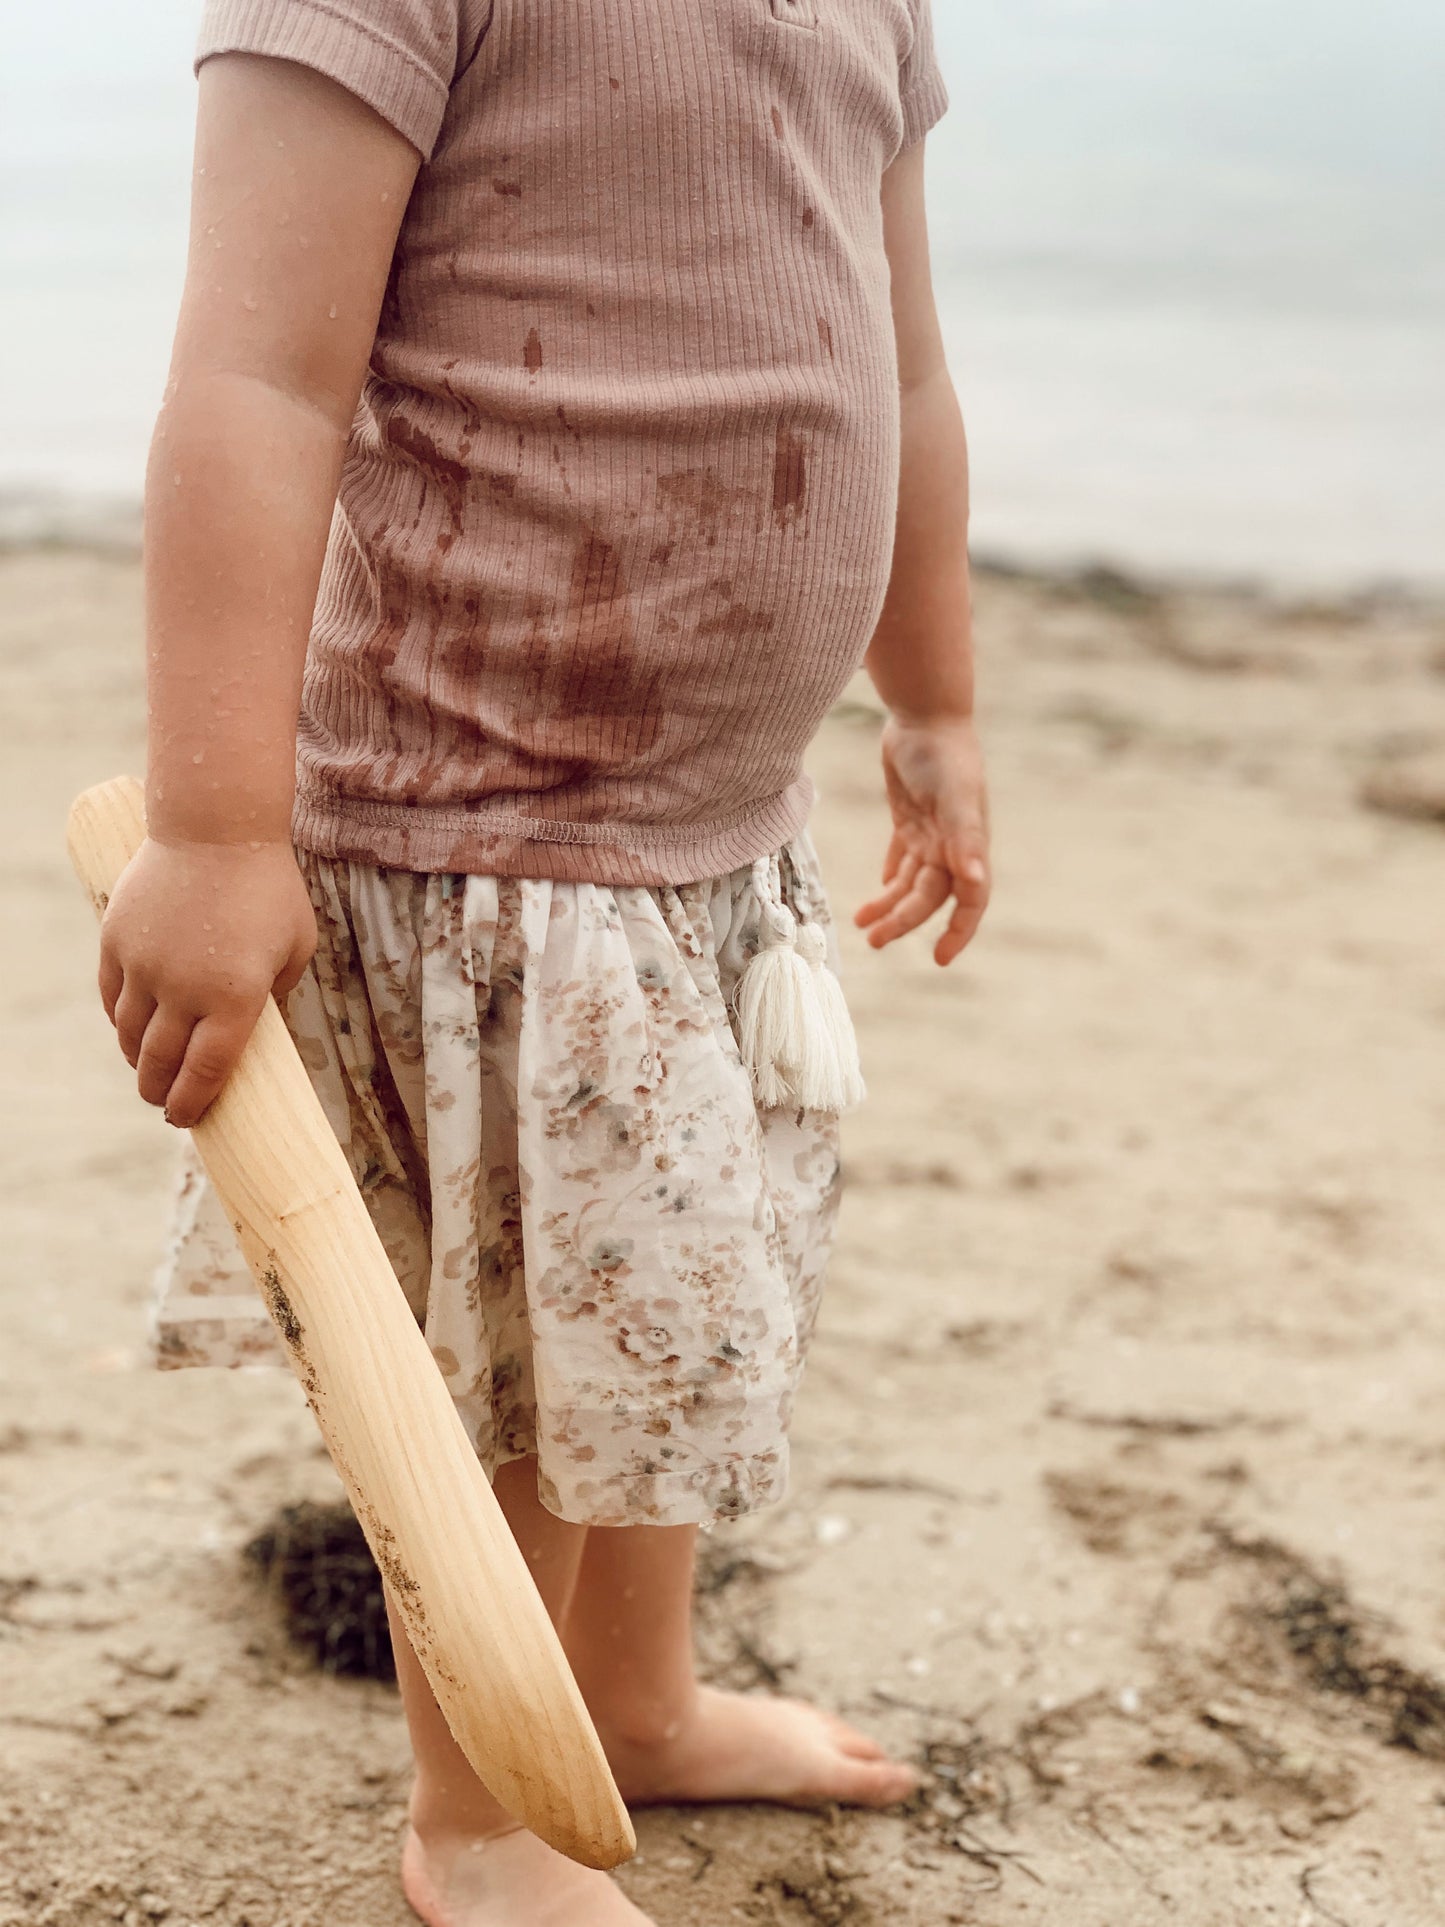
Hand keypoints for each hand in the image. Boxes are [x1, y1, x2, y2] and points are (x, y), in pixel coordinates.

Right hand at [98, 837, 316, 1127]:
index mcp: (235, 997)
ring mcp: (145, 966)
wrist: (215, 829)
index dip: (193, 1103)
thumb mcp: (296, 944)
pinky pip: (112, 998)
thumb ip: (277, 992)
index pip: (207, 1071)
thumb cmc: (269, 888)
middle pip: (161, 1062)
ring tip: (147, 1071)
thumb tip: (259, 1026)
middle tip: (164, 1105)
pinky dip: (120, 1022)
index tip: (187, 1119)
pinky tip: (131, 1031)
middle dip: (160, 1092)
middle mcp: (184, 989)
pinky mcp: (116, 943)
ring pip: (130, 1035)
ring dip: (137, 1061)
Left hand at [854, 714, 990, 964]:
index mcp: (969, 846)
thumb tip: (976, 883)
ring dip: (890, 904)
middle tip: (874, 940)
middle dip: (904, 921)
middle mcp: (953, 846)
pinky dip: (891, 877)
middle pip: (929, 896)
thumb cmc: (946, 755)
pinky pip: (902, 858)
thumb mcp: (956, 797)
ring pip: (911, 882)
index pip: (969, 901)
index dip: (959, 931)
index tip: (940, 959)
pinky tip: (877, 893)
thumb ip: (966, 840)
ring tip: (862, 923)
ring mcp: (932, 833)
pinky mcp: (911, 819)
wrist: (927, 715)